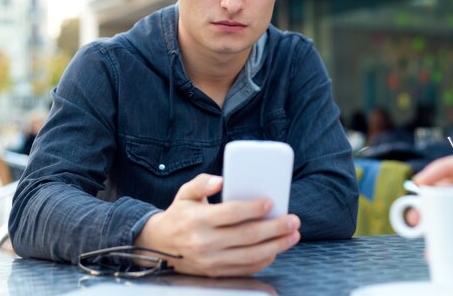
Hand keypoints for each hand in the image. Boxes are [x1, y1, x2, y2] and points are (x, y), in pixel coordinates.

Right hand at [134, 173, 299, 276]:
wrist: (159, 246)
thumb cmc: (179, 215)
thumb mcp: (184, 194)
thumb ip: (202, 183)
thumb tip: (220, 180)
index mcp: (198, 220)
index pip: (231, 214)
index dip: (253, 208)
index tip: (270, 202)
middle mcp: (205, 243)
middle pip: (247, 236)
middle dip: (275, 228)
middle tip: (293, 220)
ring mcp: (211, 261)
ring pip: (250, 255)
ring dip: (276, 246)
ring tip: (293, 235)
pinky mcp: (216, 272)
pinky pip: (245, 268)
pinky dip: (264, 260)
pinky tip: (277, 249)